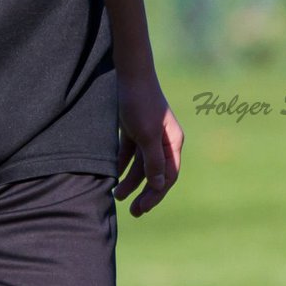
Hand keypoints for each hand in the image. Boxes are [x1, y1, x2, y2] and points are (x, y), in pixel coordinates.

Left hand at [113, 69, 183, 216]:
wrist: (129, 73)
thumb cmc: (141, 103)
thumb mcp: (147, 134)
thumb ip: (153, 160)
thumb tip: (159, 184)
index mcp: (172, 142)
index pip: (168, 176)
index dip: (156, 194)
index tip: (142, 208)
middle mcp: (163, 140)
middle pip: (155, 173)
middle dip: (144, 192)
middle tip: (133, 211)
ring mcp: (148, 135)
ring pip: (140, 165)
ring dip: (130, 181)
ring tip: (116, 195)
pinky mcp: (133, 129)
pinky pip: (129, 154)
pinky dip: (123, 165)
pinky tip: (113, 176)